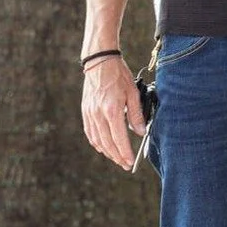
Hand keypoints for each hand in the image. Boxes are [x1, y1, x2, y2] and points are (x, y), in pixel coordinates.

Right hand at [82, 56, 145, 170]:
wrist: (100, 62)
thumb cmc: (119, 75)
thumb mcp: (133, 93)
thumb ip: (136, 115)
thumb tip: (140, 132)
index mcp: (112, 110)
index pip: (119, 138)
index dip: (125, 153)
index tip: (130, 162)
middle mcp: (98, 114)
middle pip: (107, 143)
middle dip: (117, 157)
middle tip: (125, 164)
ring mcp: (90, 113)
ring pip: (97, 140)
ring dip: (107, 152)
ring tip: (117, 158)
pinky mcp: (85, 111)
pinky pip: (90, 133)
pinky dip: (97, 143)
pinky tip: (103, 147)